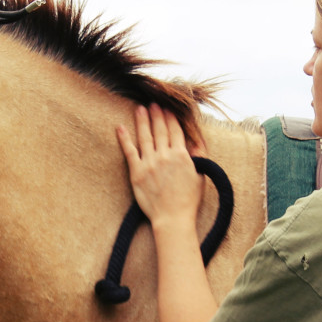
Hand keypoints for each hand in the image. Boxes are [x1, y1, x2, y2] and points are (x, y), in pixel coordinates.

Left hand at [116, 104, 203, 230]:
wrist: (173, 218)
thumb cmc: (189, 201)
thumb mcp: (201, 176)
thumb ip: (200, 156)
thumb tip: (197, 141)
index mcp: (181, 155)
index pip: (175, 131)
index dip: (171, 118)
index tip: (168, 108)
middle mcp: (164, 155)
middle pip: (160, 130)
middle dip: (157, 115)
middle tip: (153, 103)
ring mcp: (149, 163)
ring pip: (145, 136)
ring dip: (142, 121)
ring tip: (140, 109)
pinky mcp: (137, 172)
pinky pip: (129, 151)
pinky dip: (124, 138)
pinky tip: (120, 127)